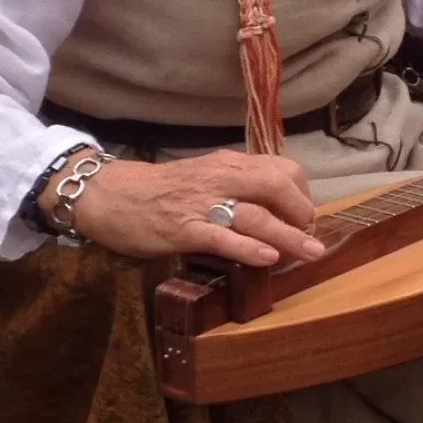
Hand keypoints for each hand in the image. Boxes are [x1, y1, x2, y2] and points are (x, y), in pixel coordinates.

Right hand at [40, 148, 324, 269]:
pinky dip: (249, 247)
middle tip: (311, 238)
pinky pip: (223, 237)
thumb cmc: (160, 191)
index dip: (301, 195)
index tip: (306, 218)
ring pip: (256, 215)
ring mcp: (202, 203)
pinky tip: (268, 258)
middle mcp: (220, 178)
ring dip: (288, 235)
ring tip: (310, 252)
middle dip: (302, 212)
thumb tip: (274, 210)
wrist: (111, 195)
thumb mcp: (205, 179)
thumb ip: (236, 188)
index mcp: (228, 164)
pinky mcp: (183, 229)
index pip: (282, 169)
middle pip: (276, 185)